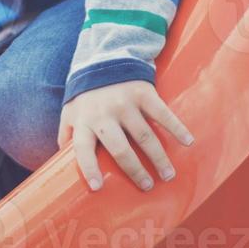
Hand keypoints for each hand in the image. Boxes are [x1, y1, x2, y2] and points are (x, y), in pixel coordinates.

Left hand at [58, 80, 192, 192]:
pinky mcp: (143, 92)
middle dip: (135, 170)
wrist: (103, 60)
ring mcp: (124, 102)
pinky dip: (177, 128)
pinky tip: (188, 142)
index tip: (97, 188)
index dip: (88, 168)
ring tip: (167, 175)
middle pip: (120, 148)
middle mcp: (103, 113)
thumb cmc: (86, 97)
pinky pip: (162, 113)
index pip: (82, 148)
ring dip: (158, 158)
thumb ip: (65, 136)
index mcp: (83, 121)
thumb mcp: (70, 113)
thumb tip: (60, 165)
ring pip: (144, 136)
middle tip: (147, 186)